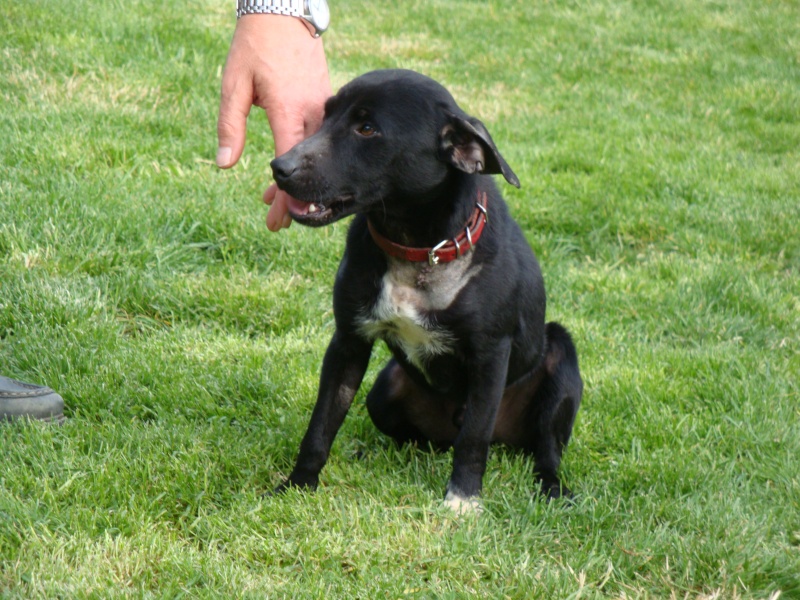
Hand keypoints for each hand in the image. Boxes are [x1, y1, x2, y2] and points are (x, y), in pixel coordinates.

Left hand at [217, 15, 330, 230]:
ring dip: (296, 180)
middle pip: (305, 168)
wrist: (283, 13)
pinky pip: (316, 137)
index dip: (285, 198)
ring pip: (312, 155)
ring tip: (274, 200)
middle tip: (277, 223)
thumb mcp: (233, 86)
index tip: (279, 220)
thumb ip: (230, 127)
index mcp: (287, 110)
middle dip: (291, 198)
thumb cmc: (253, 47)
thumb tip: (224, 165)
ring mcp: (321, 107)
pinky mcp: (324, 101)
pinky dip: (305, 157)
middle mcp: (310, 112)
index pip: (289, 167)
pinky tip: (290, 169)